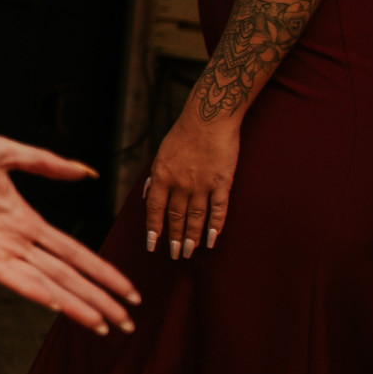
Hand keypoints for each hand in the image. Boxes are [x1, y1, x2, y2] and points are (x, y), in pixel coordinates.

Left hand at [0, 136, 140, 335]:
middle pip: (67, 276)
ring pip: (45, 283)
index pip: (75, 253)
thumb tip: (87, 171)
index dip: (102, 272)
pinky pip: (11, 278)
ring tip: (101, 324)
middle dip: (98, 299)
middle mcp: (16, 241)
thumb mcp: (7, 153)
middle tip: (127, 323)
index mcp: (27, 221)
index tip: (128, 290)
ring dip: (73, 304)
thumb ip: (47, 163)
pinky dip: (35, 292)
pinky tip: (57, 305)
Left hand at [144, 112, 239, 258]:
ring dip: (191, 237)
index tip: (152, 245)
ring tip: (189, 252)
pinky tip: (211, 239)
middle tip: (174, 255)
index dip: (154, 229)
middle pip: (176, 217)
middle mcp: (180, 184)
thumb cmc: (183, 134)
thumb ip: (156, 177)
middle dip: (174, 238)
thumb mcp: (161, 154)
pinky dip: (215, 226)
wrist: (209, 118)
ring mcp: (202, 185)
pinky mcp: (222, 183)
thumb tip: (149, 196)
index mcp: (162, 176)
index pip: (155, 210)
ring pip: (195, 218)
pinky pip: (218, 209)